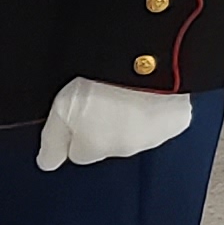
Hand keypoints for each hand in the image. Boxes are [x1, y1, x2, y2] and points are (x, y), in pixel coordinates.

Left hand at [36, 78, 195, 172]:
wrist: (148, 60)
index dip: (75, 131)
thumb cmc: (103, 78)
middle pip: (108, 144)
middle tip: (103, 96)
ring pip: (136, 134)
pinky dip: (156, 111)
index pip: (78, 153)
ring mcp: (152, 137)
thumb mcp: (62, 106)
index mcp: (93, 147)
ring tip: (127, 91)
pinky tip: (150, 93)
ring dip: (131, 118)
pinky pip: (162, 121)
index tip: (78, 111)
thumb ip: (52, 140)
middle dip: (105, 125)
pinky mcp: (176, 123)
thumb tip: (48, 163)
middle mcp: (123, 149)